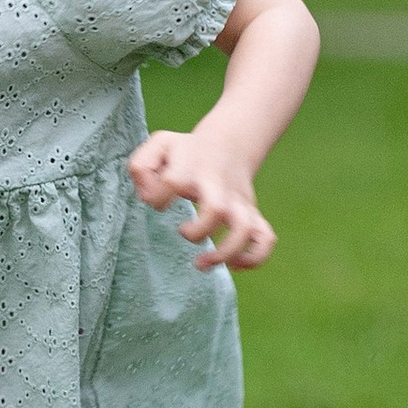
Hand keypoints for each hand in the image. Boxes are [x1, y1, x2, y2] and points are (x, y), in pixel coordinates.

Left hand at [127, 124, 275, 271]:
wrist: (229, 143)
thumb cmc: (186, 152)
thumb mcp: (159, 147)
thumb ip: (141, 167)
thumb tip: (147, 196)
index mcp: (191, 169)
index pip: (172, 181)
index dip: (157, 196)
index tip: (158, 201)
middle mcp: (217, 186)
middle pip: (216, 210)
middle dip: (198, 232)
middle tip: (183, 232)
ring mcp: (237, 201)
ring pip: (245, 229)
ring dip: (226, 253)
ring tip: (203, 263)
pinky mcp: (251, 213)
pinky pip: (265, 238)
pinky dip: (255, 257)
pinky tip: (235, 264)